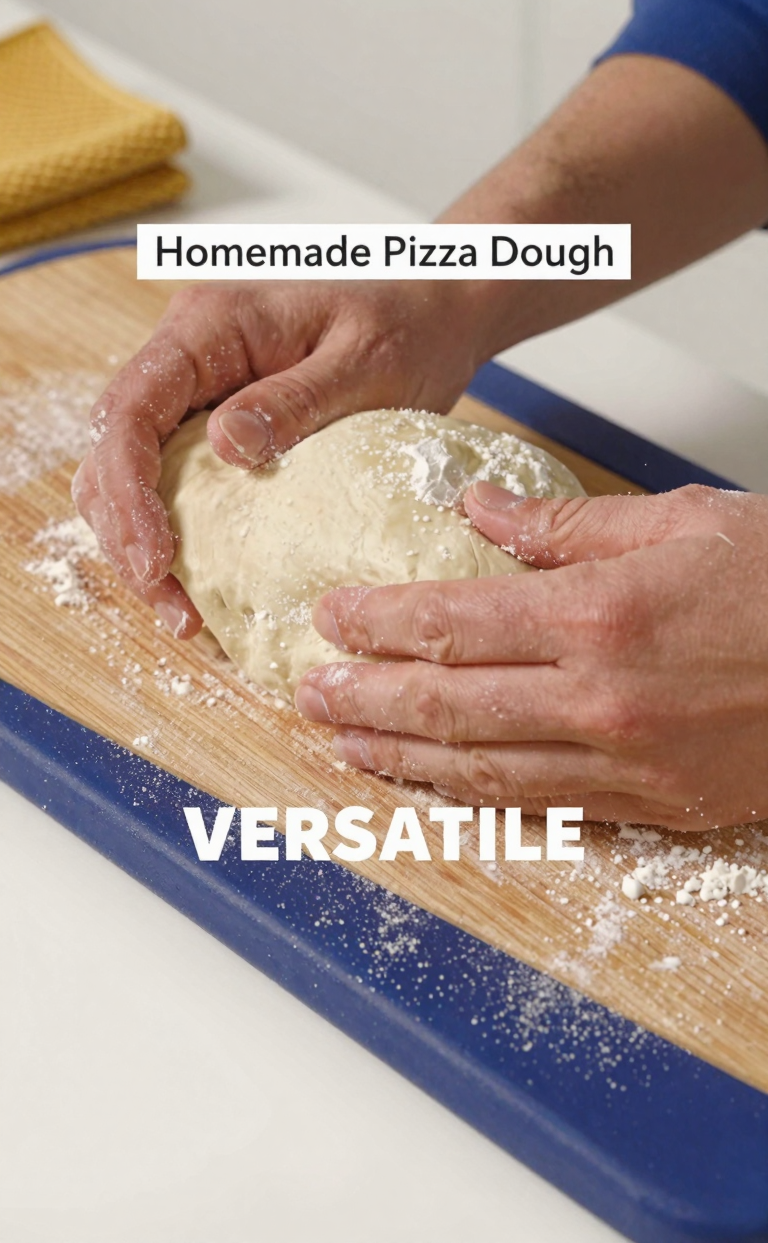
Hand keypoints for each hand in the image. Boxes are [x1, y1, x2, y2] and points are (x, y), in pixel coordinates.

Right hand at [72, 280, 483, 635]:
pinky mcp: (217, 419)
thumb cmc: (406, 324)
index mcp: (209, 325)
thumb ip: (295, 399)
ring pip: (132, 471)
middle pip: (116, 449)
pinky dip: (176, 533)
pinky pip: (173, 478)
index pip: (131, 408)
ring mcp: (198, 388)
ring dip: (143, 542)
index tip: (154, 561)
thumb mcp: (364, 362)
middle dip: (128, 534)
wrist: (435, 311)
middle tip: (176, 611)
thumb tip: (225, 447)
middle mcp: (187, 353)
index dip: (128, 491)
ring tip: (186, 615)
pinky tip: (203, 585)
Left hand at [295, 483, 767, 829]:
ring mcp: (625, 764)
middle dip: (366, 696)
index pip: (453, 623)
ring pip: (481, 770)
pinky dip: (474, 798)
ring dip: (400, 757)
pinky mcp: (653, 806)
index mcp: (601, 616)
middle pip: (448, 704)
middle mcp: (600, 700)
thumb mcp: (681, 520)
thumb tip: (480, 513)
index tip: (330, 618)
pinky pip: (542, 807)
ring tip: (343, 743)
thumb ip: (568, 525)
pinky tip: (433, 786)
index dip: (379, 623)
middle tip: (308, 690)